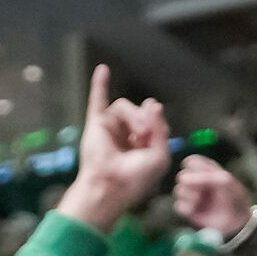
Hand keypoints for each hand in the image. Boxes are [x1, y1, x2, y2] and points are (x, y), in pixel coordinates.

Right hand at [56, 65, 172, 229]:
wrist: (111, 186)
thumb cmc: (136, 178)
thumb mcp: (159, 156)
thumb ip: (161, 130)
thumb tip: (153, 103)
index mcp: (142, 144)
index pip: (153, 121)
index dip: (156, 123)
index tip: (153, 136)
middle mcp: (126, 134)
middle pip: (140, 111)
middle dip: (145, 119)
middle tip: (145, 134)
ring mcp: (110, 127)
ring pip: (124, 106)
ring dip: (134, 116)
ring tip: (138, 132)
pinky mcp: (95, 122)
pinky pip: (97, 99)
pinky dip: (99, 84)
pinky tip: (103, 70)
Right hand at [172, 155, 252, 234]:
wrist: (236, 223)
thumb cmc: (234, 198)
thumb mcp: (224, 182)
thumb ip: (205, 176)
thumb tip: (182, 179)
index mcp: (206, 170)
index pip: (191, 162)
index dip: (195, 169)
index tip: (205, 177)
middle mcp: (197, 181)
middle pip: (182, 176)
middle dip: (191, 184)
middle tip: (202, 191)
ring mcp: (191, 195)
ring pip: (178, 190)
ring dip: (189, 196)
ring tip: (199, 201)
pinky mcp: (188, 210)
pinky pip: (178, 205)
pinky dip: (185, 207)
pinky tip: (193, 210)